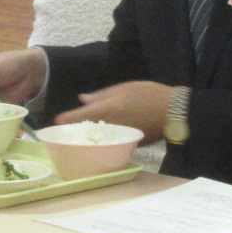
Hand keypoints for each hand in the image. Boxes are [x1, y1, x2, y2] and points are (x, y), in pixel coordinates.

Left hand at [56, 81, 171, 142]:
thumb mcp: (125, 88)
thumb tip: (83, 99)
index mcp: (108, 110)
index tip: (56, 122)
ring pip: (98, 138)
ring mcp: (119, 137)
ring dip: (90, 136)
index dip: (66, 119)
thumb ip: (101, 95)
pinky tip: (104, 134)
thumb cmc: (150, 95)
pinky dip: (106, 138)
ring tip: (82, 132)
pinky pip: (112, 141)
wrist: (175, 112)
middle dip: (77, 130)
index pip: (80, 117)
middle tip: (67, 128)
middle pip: (87, 131)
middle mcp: (111, 126)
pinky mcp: (129, 144)